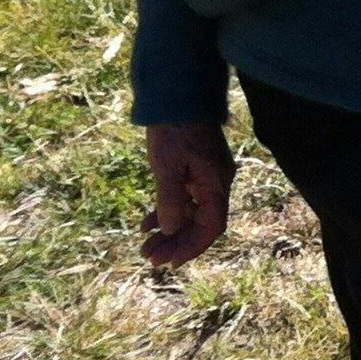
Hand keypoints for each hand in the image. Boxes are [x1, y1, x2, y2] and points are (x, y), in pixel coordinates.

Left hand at [141, 121, 234, 266]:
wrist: (176, 96)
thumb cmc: (173, 129)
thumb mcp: (167, 166)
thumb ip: (171, 200)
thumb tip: (172, 231)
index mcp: (215, 182)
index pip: (212, 226)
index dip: (192, 247)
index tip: (169, 263)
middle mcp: (215, 182)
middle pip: (201, 223)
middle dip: (176, 244)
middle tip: (149, 258)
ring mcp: (205, 176)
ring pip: (190, 214)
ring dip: (169, 233)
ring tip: (145, 247)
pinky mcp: (194, 170)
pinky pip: (184, 200)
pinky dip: (166, 214)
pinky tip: (146, 225)